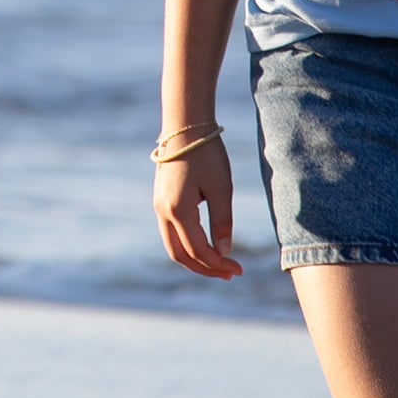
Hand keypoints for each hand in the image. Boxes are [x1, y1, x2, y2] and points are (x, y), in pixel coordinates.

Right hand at [153, 135, 239, 278]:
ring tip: (218, 264)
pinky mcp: (161, 199)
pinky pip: (171, 232)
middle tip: (229, 273)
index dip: (218, 265)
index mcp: (178, 210)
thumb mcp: (221, 189)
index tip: (239, 270)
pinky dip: (187, 245)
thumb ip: (222, 223)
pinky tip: (205, 245)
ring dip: (195, 259)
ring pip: (173, 246)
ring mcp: (158, 205)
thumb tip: (223, 253)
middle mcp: (162, 211)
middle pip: (180, 255)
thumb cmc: (207, 154)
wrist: (185, 124)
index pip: (198, 250)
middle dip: (204, 268)